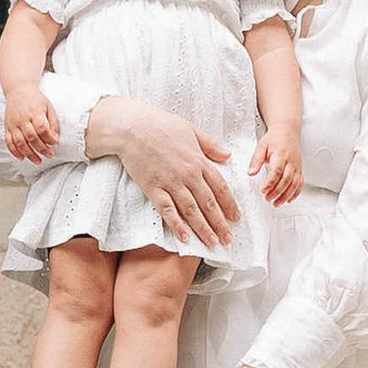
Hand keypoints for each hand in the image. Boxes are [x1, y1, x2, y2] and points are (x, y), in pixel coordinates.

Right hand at [5, 90, 59, 161]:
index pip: (42, 128)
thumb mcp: (48, 107)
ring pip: (20, 142)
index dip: (49, 138)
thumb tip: (54, 137)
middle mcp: (22, 118)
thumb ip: (52, 122)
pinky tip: (22, 157)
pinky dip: (15, 151)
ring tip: (38, 160)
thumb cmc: (34, 99)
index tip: (55, 143)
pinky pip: (9, 142)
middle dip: (42, 149)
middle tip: (49, 154)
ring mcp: (13, 124)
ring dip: (29, 154)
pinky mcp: (7, 127)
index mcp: (34, 112)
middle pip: (31, 137)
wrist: (18, 90)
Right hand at [89, 99, 236, 246]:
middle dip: (220, 223)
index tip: (235, 218)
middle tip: (228, 238)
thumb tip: (227, 155)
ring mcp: (170, 183)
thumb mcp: (191, 129)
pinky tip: (185, 237)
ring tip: (212, 242)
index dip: (229, 205)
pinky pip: (167, 211)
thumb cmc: (160, 124)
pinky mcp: (153, 189)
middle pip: (208, 203)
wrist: (131, 127)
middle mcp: (187, 175)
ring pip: (191, 211)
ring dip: (203, 229)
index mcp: (198, 160)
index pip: (220, 187)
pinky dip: (177, 225)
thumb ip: (210, 145)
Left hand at [255, 123, 301, 206]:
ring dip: (286, 195)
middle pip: (286, 180)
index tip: (263, 190)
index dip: (270, 182)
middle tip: (268, 198)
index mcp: (280, 155)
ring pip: (294, 184)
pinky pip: (300, 183)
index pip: (276, 171)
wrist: (287, 131)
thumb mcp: (261, 146)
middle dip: (277, 192)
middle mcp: (291, 161)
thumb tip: (251, 172)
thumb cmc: (274, 138)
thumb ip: (256, 160)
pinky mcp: (300, 169)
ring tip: (276, 203)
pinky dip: (295, 193)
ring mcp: (296, 166)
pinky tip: (289, 199)